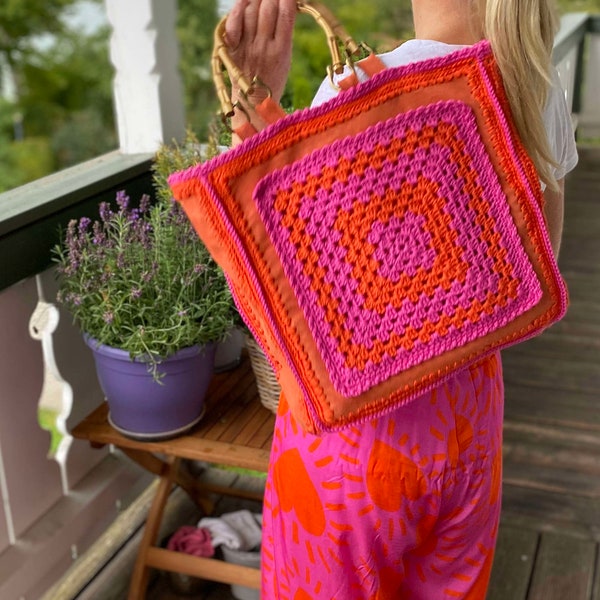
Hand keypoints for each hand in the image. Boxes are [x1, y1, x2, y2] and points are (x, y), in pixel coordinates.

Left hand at [224, 0, 295, 115]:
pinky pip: (234, 22)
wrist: (253, 102)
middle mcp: (263, 46)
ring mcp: (246, 46)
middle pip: (268, 8)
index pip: (286, 13)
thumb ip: (284, 33)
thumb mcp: (286, 58)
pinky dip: (238, 8)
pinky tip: (245, 3)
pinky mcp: (232, 48)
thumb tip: (284, 6)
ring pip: (251, 10)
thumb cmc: (272, 78)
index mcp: (281, 50)